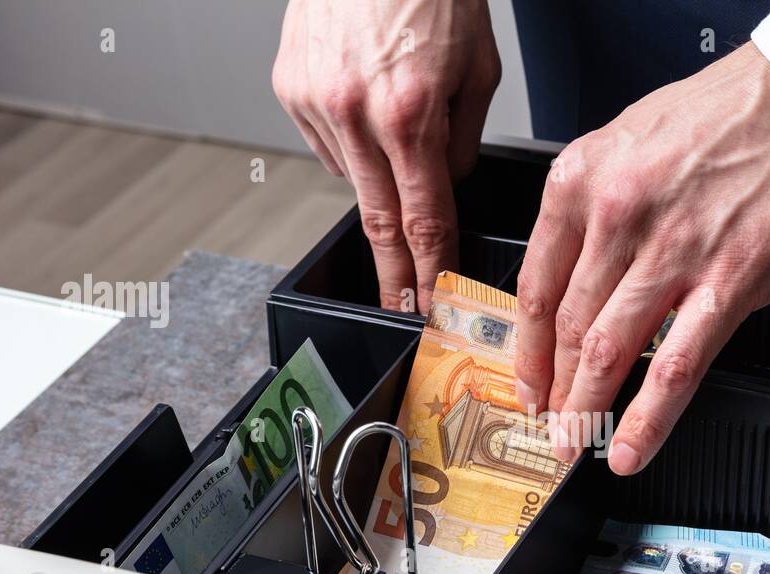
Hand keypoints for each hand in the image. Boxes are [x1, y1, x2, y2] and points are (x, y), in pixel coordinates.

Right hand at [273, 0, 500, 311]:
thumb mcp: (479, 70)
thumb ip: (461, 142)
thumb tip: (444, 188)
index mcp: (408, 113)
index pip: (423, 218)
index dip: (430, 268)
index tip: (432, 302)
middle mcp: (354, 113)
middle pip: (377, 220)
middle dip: (395, 272)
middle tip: (402, 307)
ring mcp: (315, 103)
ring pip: (353, 178)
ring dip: (379, 180)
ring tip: (397, 133)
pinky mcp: (290, 88)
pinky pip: (327, 144)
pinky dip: (351, 143)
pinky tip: (366, 109)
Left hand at [514, 42, 769, 474]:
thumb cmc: (738, 111)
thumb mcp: (636, 141)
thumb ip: (603, 209)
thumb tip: (590, 276)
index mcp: (585, 179)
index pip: (534, 285)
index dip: (526, 349)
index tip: (528, 381)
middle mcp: (618, 215)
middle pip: (566, 326)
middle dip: (554, 391)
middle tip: (552, 426)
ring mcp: (673, 251)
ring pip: (607, 350)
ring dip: (587, 410)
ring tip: (579, 444)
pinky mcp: (730, 280)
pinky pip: (676, 367)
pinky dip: (647, 419)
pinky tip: (630, 449)